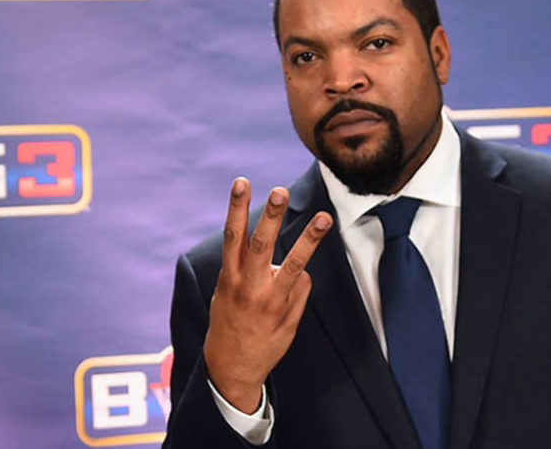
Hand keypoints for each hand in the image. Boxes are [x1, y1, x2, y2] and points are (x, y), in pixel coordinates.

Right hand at [203, 177, 332, 413]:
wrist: (233, 367)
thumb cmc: (231, 321)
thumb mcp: (227, 292)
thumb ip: (246, 268)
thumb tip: (278, 255)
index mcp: (229, 277)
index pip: (232, 236)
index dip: (235, 207)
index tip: (242, 182)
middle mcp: (248, 287)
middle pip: (260, 245)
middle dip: (270, 216)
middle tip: (280, 191)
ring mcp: (270, 301)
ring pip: (293, 265)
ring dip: (309, 239)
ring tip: (323, 218)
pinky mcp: (289, 313)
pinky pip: (302, 285)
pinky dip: (299, 282)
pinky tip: (287, 296)